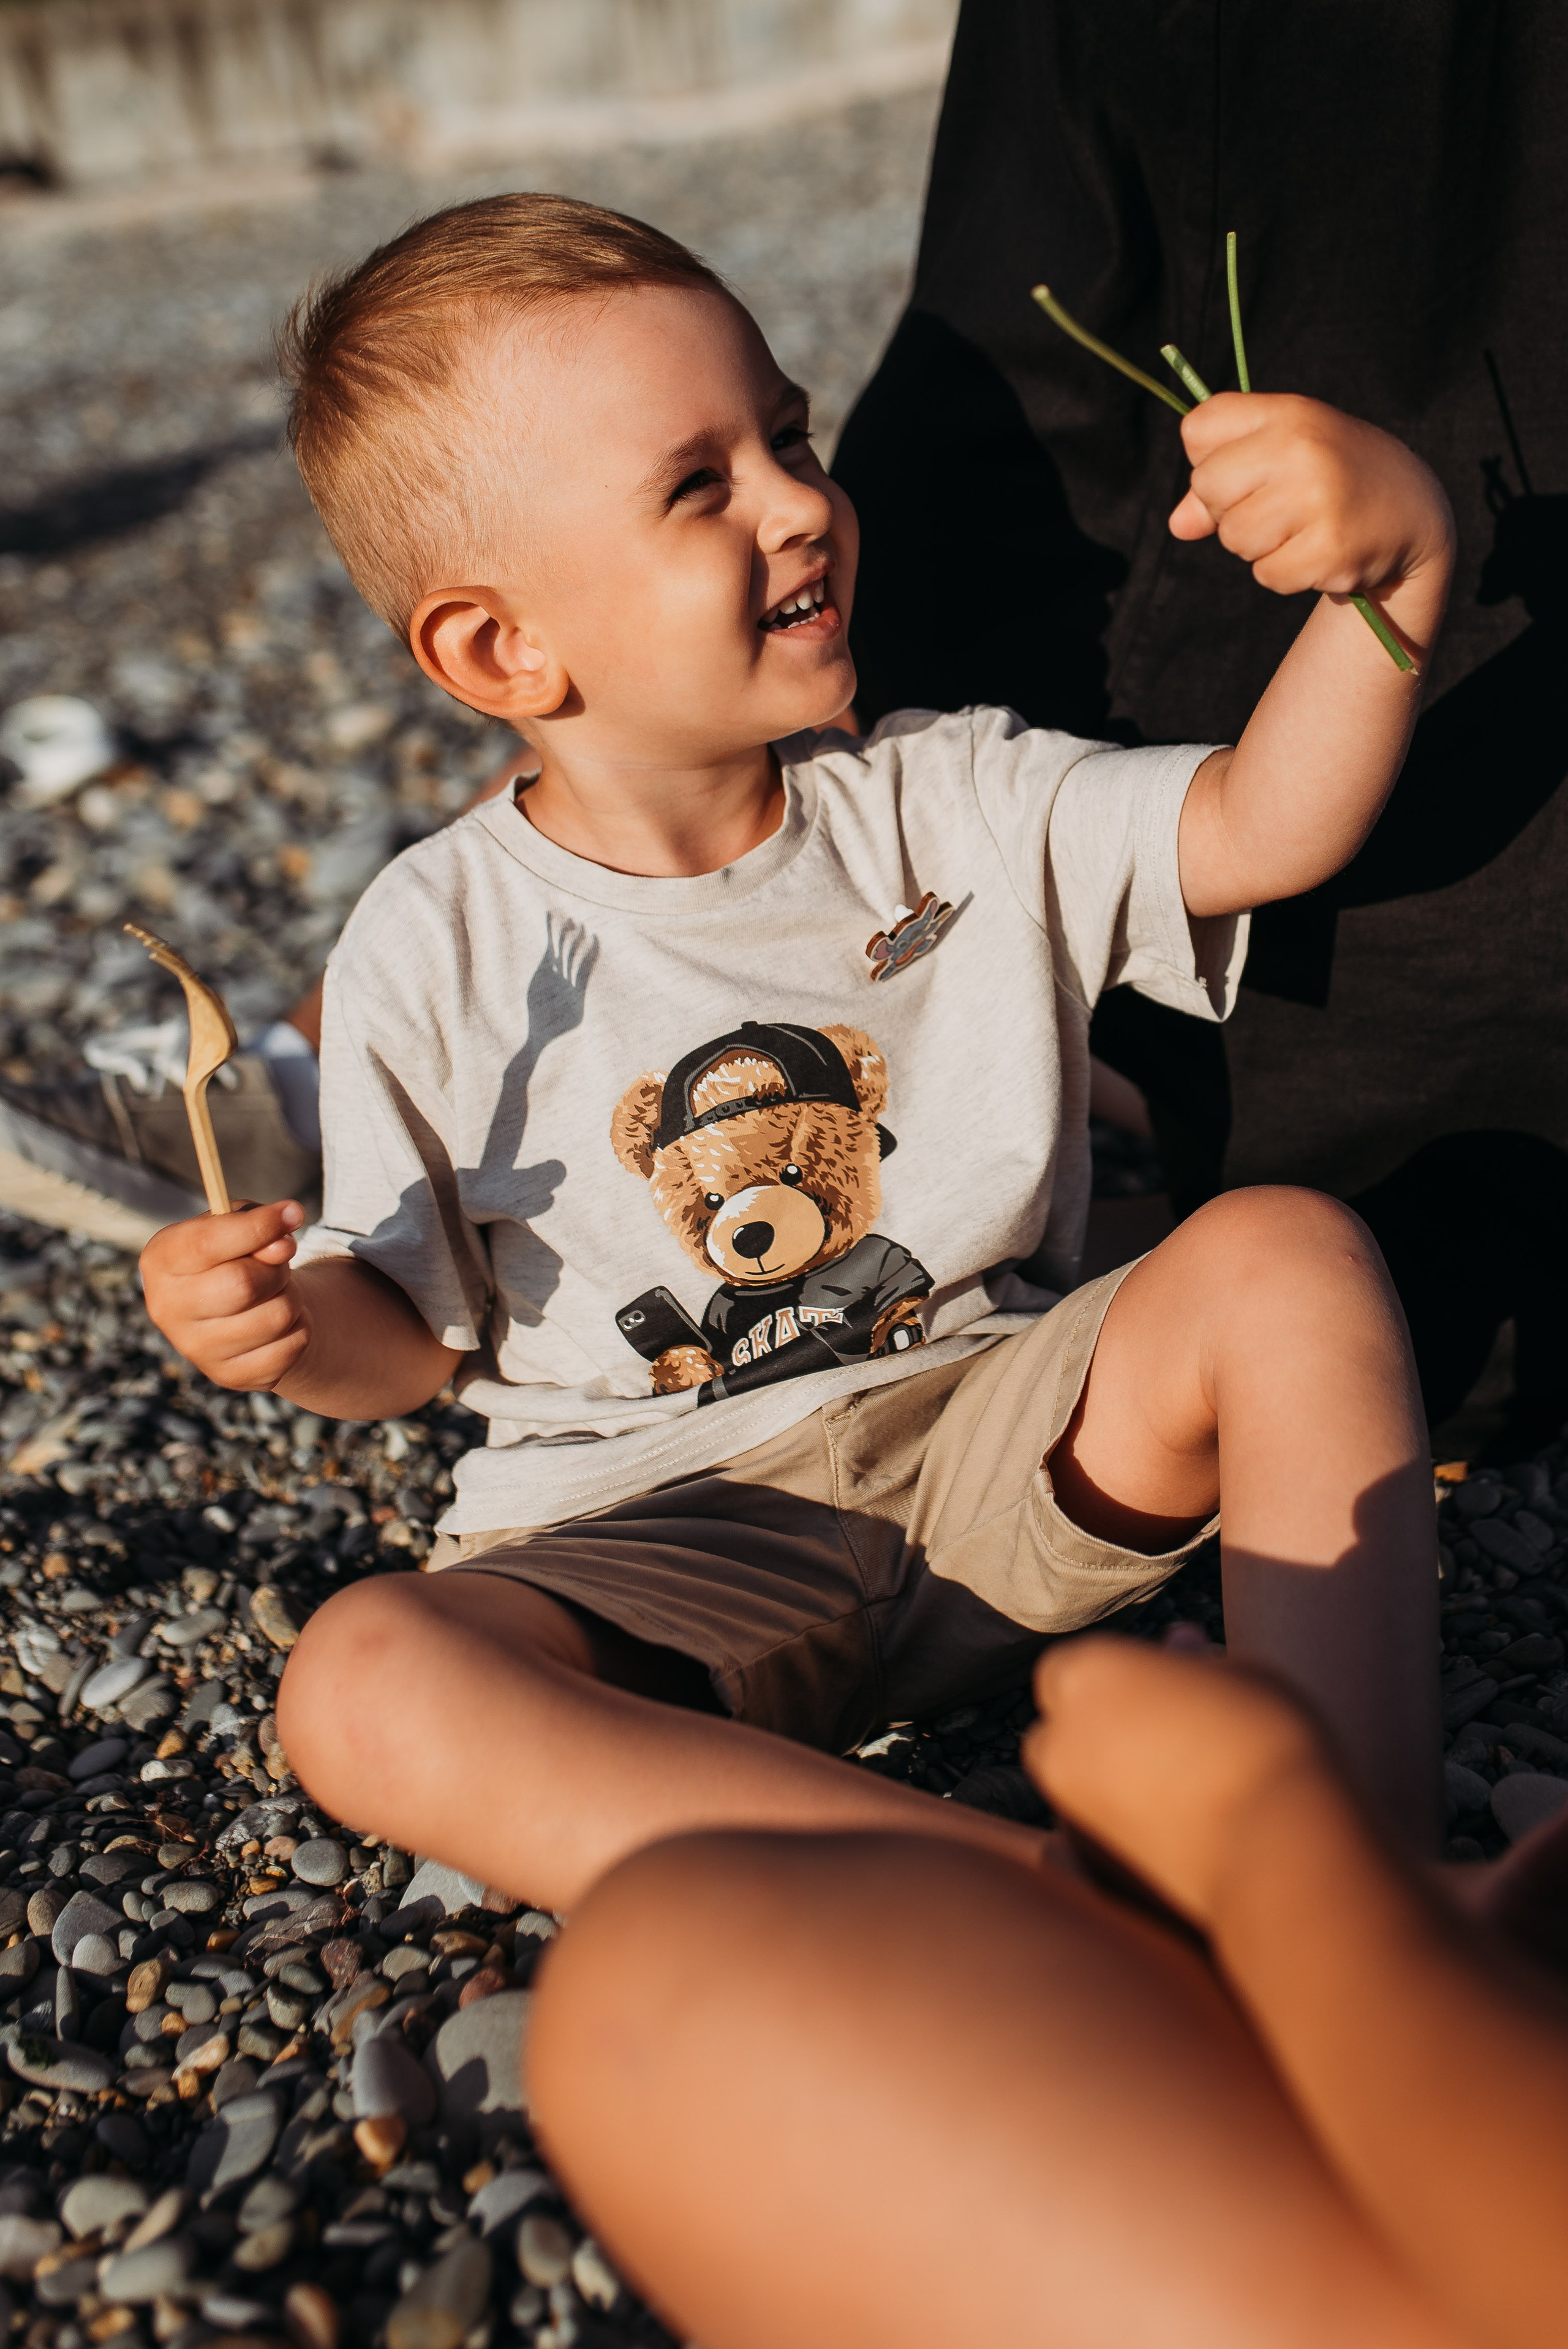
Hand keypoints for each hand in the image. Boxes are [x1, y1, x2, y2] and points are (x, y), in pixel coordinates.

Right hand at [140, 1198, 310, 1391]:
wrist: (237, 1310)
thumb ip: (257, 1223)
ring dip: (292, 1296)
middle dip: (277, 1267)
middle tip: (280, 1260)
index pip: (207, 1243)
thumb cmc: (234, 1254)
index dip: (257, 1226)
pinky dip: (299, 1327)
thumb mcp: (238, 1225)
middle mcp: (167, 1308)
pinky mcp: (230, 1376)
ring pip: (276, 1315)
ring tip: (276, 1291)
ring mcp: (196, 1349)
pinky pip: (292, 1345)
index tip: (294, 1212)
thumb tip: (281, 1245)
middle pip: (242, 1284)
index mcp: (160, 1260)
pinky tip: (279, 1323)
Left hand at [1023, 1637, 1340, 1929]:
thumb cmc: (1268, 1744)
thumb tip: (1178, 1644)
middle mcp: (1059, 1738)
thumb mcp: (1240, 1677)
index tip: (1162, 1694)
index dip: (1113, 1680)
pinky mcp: (1086, 1865)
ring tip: (1182, 1792)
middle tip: (1167, 1742)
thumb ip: (1194, 1662)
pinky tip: (1179, 1835)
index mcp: (1088, 1672)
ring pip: (1073, 1787)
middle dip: (1094, 1733)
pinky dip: (1120, 1832)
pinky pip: (1094, 1836)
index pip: (1070, 1668)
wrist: (1279, 1854)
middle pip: (1060, 1729)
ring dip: (1106, 1783)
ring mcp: (1066, 1807)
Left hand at [1169, 392, 1451, 608]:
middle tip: (1279, 505)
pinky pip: (1267, 575)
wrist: (1412, 512)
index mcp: (1288, 413)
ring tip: (1304, 527)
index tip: (1248, 467)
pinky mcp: (1330, 551)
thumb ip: (1220, 481)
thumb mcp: (1281, 455)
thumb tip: (1177, 525)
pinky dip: (1285, 573)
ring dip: (1260, 545)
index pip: (1198, 428)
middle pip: (1207, 488)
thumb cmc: (1332, 477)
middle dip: (1230, 507)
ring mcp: (1318, 499)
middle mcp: (1303, 448)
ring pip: (1235, 539)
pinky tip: (1320, 551)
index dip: (1210, 457)